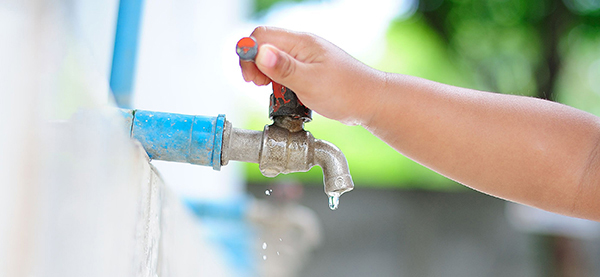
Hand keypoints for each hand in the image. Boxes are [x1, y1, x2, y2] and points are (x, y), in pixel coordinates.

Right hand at [239, 26, 385, 124]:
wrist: (370, 102)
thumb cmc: (346, 92)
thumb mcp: (310, 82)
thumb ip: (283, 68)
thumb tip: (259, 52)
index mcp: (301, 43)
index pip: (261, 36)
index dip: (249, 55)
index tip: (252, 78)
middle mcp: (301, 46)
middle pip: (264, 46)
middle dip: (255, 66)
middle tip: (260, 86)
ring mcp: (305, 58)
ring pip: (272, 60)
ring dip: (267, 76)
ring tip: (274, 92)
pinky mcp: (308, 71)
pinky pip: (284, 72)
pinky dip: (279, 83)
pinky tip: (286, 95)